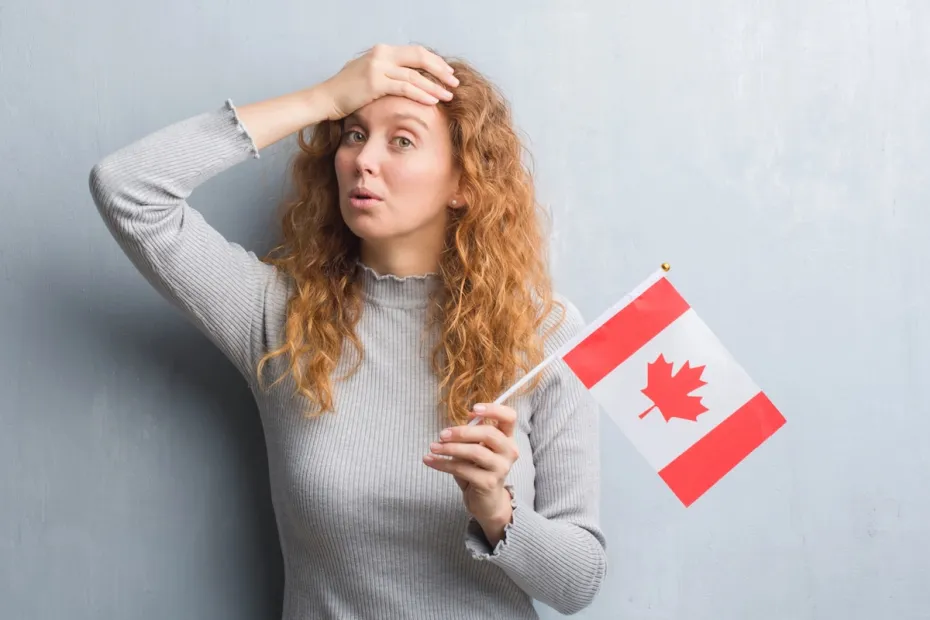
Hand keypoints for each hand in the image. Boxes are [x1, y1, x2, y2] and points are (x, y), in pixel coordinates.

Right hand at [318, 44, 459, 120]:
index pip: (416, 52)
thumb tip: (408, 79)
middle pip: (420, 58)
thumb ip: (388, 73)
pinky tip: (433, 101)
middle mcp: (381, 54)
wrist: (326, 98)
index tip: (448, 73)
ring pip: (415, 75)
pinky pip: (405, 87)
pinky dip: (421, 94)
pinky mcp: (375, 82)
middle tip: (455, 82)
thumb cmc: (348, 92)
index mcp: (383, 50)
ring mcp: (378, 66)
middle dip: (440, 70)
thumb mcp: (370, 75)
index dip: (434, 62)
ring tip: (449, 95)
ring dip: (435, 86)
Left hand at [423, 403, 518, 544]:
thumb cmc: (479, 469)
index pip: (509, 417)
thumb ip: (472, 434)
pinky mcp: (489, 483)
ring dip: (450, 449)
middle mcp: (509, 451)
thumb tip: (459, 421)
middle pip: (488, 434)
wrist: (486, 502)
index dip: (494, 409)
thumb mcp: (476, 448)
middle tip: (442, 434)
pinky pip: (462, 469)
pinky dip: (443, 464)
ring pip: (475, 452)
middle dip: (462, 432)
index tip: (473, 409)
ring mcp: (501, 468)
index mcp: (507, 438)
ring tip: (433, 447)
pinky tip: (430, 460)